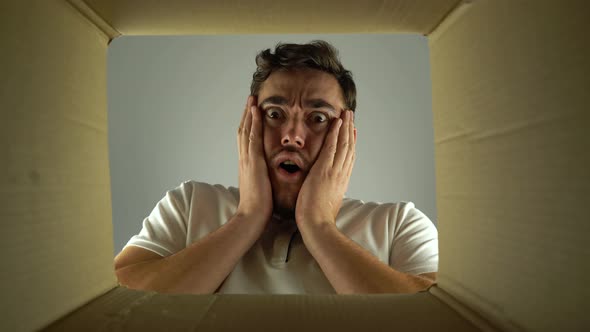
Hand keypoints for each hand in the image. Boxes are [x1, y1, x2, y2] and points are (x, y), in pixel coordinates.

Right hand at [235, 96, 272, 228]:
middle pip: (243, 131)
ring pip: (246, 131)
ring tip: (252, 99)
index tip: (252, 113)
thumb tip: (269, 177)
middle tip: (250, 100)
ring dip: (249, 114)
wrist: (252, 217)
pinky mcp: (253, 162)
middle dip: (246, 115)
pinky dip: (253, 123)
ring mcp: (247, 160)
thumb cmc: (259, 208)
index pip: (246, 141)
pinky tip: (257, 112)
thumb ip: (263, 179)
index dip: (249, 126)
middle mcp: (245, 160)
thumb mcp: (261, 188)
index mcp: (248, 166)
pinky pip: (252, 138)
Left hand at [295, 110, 355, 230]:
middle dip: (350, 130)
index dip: (351, 143)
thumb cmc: (318, 219)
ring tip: (346, 113)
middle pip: (349, 147)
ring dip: (344, 126)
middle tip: (351, 116)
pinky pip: (332, 147)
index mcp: (341, 181)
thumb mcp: (326, 202)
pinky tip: (336, 122)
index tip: (352, 131)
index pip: (349, 158)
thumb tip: (325, 189)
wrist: (317, 226)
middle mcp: (341, 174)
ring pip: (343, 144)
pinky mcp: (324, 170)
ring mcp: (334, 171)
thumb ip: (327, 192)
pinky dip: (335, 133)